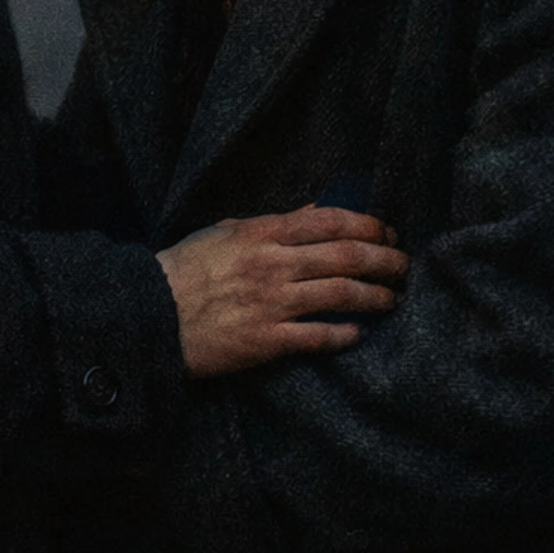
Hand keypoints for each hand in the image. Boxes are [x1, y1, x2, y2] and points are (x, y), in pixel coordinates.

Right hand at [156, 207, 407, 376]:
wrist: (150, 313)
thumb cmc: (185, 269)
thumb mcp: (226, 232)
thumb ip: (273, 223)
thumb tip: (316, 211)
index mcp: (261, 233)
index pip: (329, 221)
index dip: (368, 225)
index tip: (388, 231)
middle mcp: (272, 265)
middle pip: (346, 257)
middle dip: (384, 259)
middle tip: (403, 264)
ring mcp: (271, 303)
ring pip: (340, 295)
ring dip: (375, 296)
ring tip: (392, 299)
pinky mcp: (265, 341)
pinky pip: (317, 337)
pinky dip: (343, 334)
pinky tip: (358, 332)